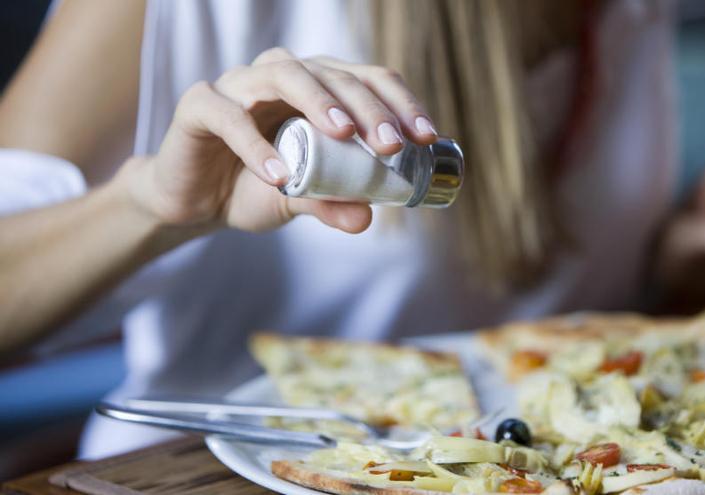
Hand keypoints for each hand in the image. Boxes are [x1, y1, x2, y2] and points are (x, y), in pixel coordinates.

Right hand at [120, 48, 438, 233]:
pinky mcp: (199, 105)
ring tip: (344, 135)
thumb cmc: (252, 188)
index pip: (367, 79)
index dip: (400, 103)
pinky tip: (279, 174)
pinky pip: (227, 115)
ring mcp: (239, 85)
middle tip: (391, 144)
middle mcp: (281, 76)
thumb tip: (367, 219)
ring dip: (317, 101)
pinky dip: (254, 144)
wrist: (192, 202)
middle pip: (332, 73)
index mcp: (316, 89)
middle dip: (367, 106)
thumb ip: (331, 203)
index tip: (426, 138)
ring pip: (283, 73)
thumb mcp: (300, 199)